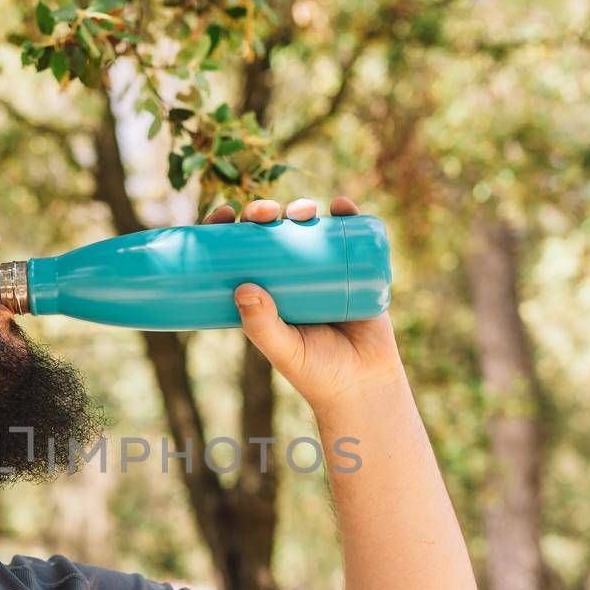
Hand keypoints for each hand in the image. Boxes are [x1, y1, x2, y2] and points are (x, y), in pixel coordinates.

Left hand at [200, 194, 404, 410]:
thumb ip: (262, 325)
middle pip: (270, 234)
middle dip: (264, 213)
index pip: (236, 254)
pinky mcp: (354, 270)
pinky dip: (346, 215)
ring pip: (307, 230)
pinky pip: (349, 236)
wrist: (364, 385)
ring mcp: (322, 271)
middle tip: (265, 211)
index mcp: (261, 293)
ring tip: (303, 210)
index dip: (227, 230)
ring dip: (301, 208)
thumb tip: (242, 287)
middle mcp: (288, 277)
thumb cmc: (316, 373)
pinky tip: (341, 204)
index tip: (225, 214)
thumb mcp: (283, 350)